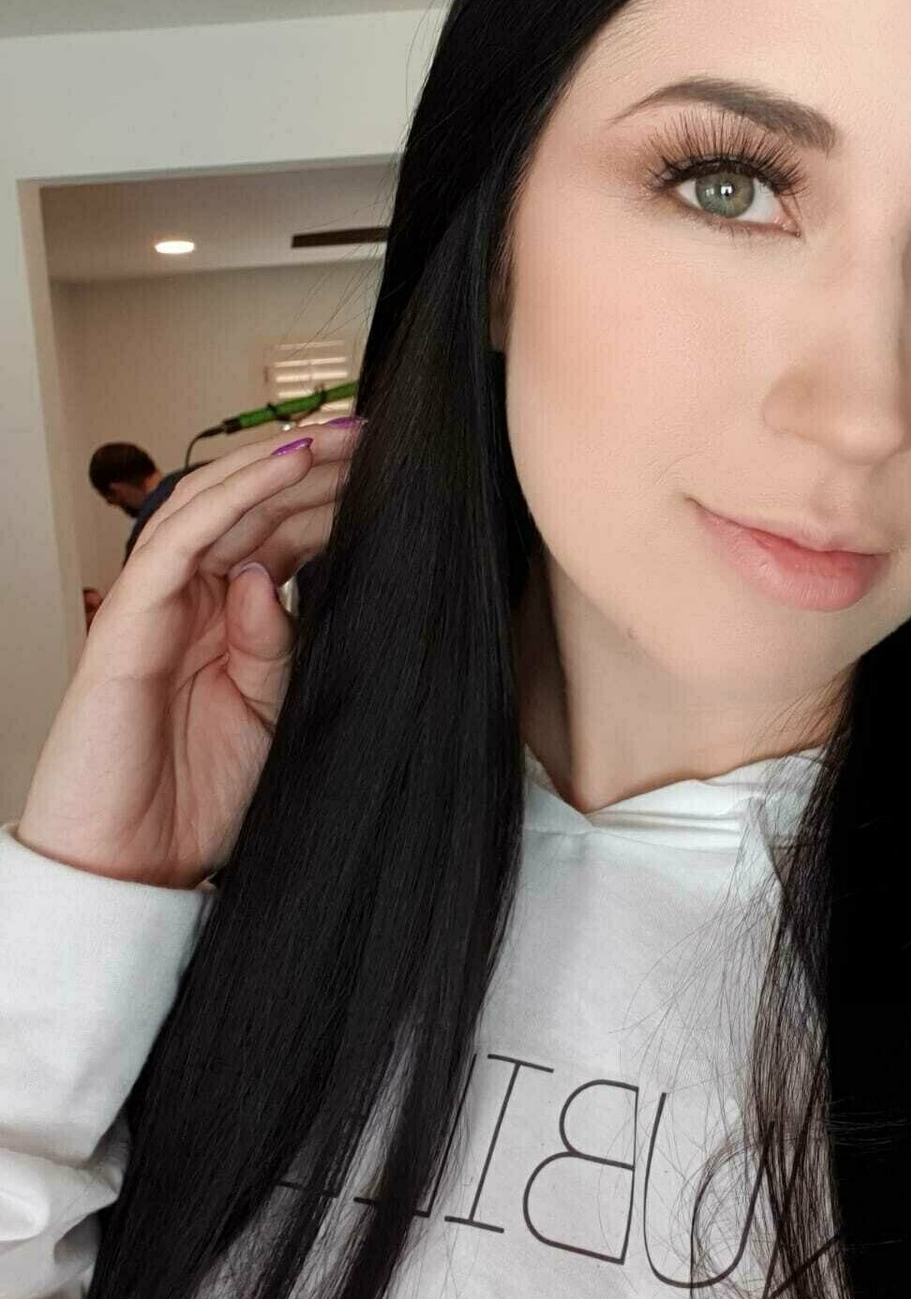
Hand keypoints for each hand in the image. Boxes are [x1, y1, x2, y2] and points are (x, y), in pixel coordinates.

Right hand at [16, 421, 363, 888]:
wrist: (136, 865)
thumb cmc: (197, 799)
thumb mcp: (270, 715)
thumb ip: (278, 647)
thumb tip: (271, 579)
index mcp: (227, 620)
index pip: (280, 537)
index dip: (331, 499)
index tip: (393, 472)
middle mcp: (191, 600)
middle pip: (253, 509)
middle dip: (315, 467)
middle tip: (377, 433)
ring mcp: (157, 603)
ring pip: (216, 503)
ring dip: (279, 462)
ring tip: (340, 433)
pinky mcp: (130, 616)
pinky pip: (181, 537)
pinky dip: (235, 495)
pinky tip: (287, 466)